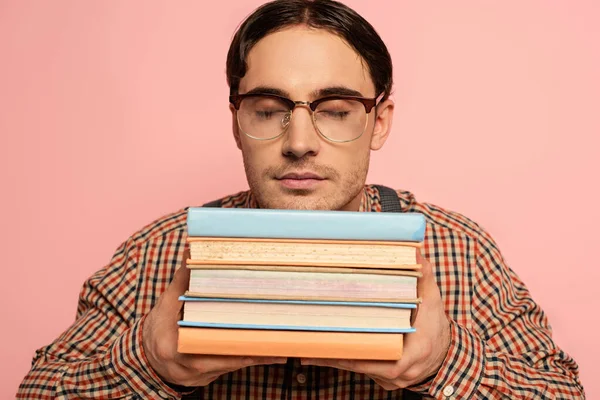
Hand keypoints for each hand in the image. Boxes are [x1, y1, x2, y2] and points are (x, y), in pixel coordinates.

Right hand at [142, 247, 286, 386]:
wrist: (149, 357)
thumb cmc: (159, 327)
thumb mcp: (166, 303)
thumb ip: (182, 279)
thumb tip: (192, 250)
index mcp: (173, 347)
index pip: (203, 342)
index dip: (227, 338)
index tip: (248, 328)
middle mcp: (188, 366)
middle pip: (224, 357)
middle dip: (250, 348)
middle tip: (275, 338)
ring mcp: (200, 375)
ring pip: (232, 365)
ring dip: (256, 355)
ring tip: (280, 347)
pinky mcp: (209, 378)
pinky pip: (233, 368)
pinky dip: (251, 359)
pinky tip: (271, 353)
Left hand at [300, 251, 450, 389]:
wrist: (446, 352)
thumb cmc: (436, 324)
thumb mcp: (432, 299)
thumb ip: (423, 276)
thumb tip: (414, 250)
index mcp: (413, 355)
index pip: (380, 359)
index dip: (354, 354)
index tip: (332, 344)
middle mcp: (401, 372)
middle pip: (362, 366)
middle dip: (335, 356)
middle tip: (310, 347)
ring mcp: (392, 379)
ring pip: (359, 370)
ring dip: (336, 360)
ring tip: (308, 351)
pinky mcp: (384, 379)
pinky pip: (362, 371)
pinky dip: (345, 361)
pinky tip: (324, 352)